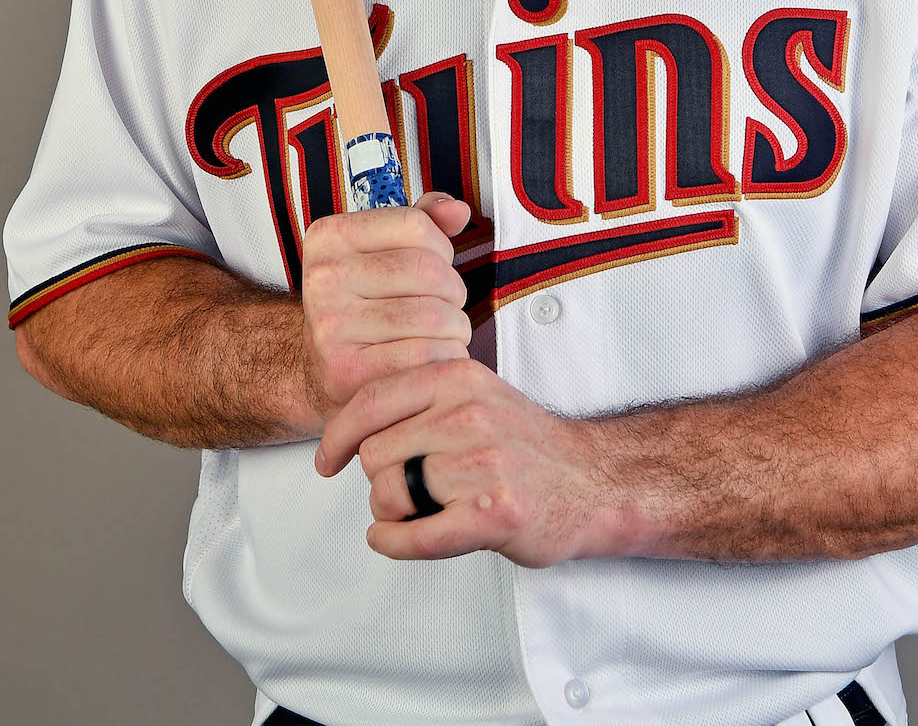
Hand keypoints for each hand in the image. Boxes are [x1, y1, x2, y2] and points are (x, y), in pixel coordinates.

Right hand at [299, 191, 473, 422]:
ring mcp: (330, 325)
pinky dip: (447, 357)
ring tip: (443, 333)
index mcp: (330, 236)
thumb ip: (424, 222)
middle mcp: (323, 277)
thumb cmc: (365, 302)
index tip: (434, 267)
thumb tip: (458, 210)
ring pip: (433, 316)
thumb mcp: (384, 251)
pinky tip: (434, 358)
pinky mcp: (345, 371)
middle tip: (446, 306)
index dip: (442, 248)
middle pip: (428, 270)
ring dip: (456, 327)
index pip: (416, 224)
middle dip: (454, 290)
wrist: (321, 367)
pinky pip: (425, 355)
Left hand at [313, 356, 626, 566]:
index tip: (327, 460)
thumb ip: (419, 399)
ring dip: (393, 513)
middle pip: (374, 455)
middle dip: (380, 480)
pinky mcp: (493, 513)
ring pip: (390, 495)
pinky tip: (396, 538)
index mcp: (457, 376)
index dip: (337, 436)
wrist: (590, 482)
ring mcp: (482, 463)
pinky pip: (413, 537)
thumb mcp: (474, 394)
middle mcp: (468, 413)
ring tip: (423, 510)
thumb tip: (349, 425)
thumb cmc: (523, 444)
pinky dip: (393, 543)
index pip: (370, 400)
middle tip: (407, 490)